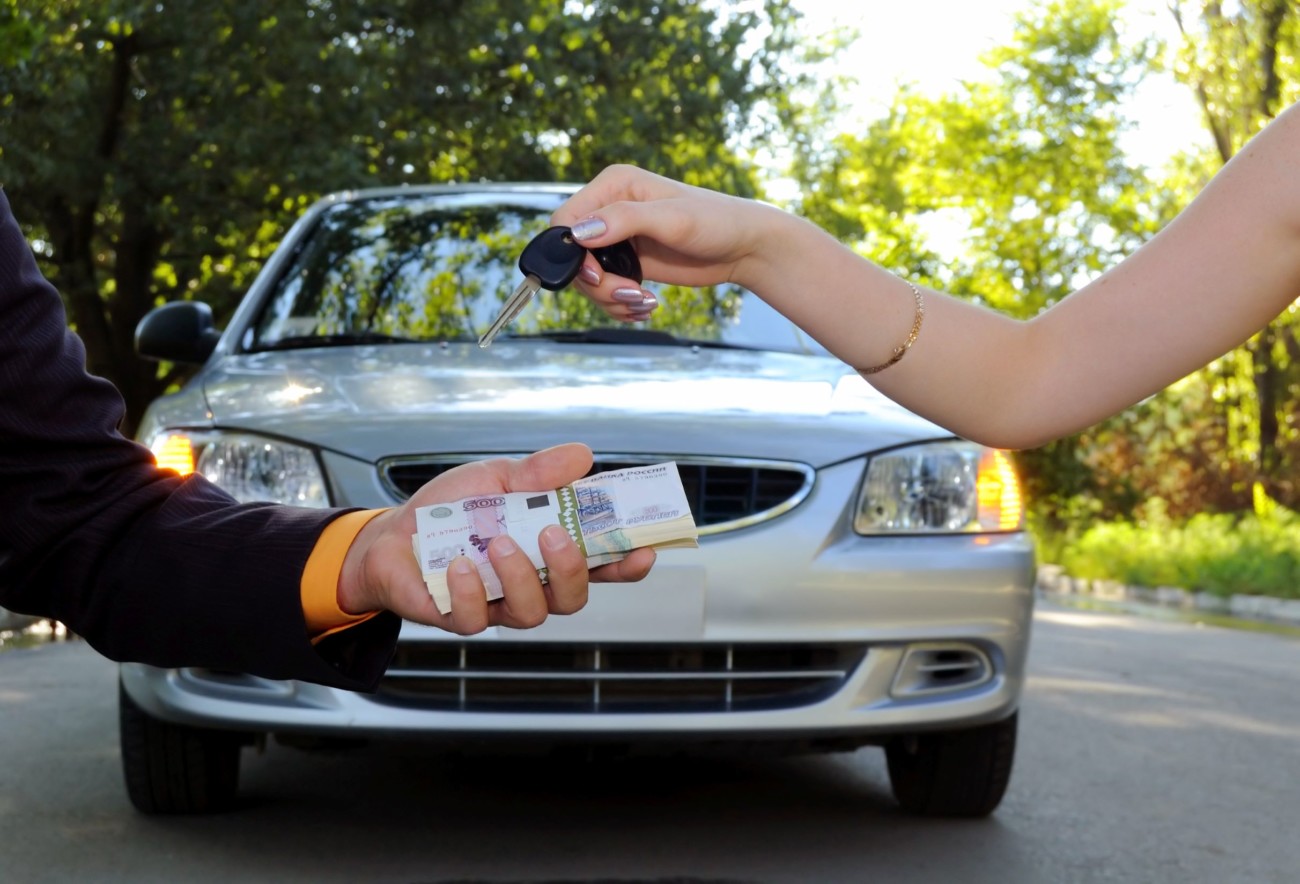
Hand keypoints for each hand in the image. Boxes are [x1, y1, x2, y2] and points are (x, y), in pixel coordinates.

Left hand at [335, 442, 655, 633]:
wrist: (393, 534)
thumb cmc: (452, 510)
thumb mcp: (496, 478)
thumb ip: (538, 474)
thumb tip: (582, 456)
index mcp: (549, 551)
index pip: (601, 564)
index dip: (626, 564)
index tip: (644, 551)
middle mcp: (532, 585)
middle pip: (574, 597)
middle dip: (572, 570)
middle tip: (554, 536)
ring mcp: (498, 606)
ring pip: (532, 613)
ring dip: (520, 577)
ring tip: (498, 544)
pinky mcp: (460, 618)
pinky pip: (475, 619)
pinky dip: (471, 591)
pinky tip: (460, 566)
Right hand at [551, 165, 789, 320]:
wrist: (743, 247)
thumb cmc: (716, 222)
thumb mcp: (671, 219)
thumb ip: (624, 220)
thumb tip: (579, 234)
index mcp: (614, 186)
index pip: (564, 221)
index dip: (572, 253)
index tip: (599, 274)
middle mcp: (610, 210)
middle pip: (572, 256)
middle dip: (596, 283)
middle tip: (628, 294)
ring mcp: (618, 238)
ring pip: (587, 279)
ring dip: (610, 299)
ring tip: (643, 303)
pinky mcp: (629, 262)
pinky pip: (605, 290)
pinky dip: (619, 305)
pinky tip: (645, 307)